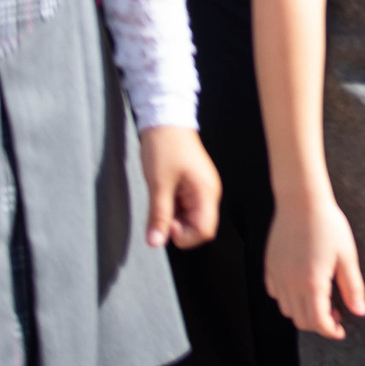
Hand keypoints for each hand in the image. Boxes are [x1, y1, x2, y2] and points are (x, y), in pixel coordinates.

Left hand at [139, 126, 219, 248]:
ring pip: (190, 218)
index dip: (184, 236)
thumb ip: (159, 216)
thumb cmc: (165, 148)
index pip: (205, 231)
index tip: (165, 224)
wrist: (166, 122)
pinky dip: (172, 209)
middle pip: (199, 227)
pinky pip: (185, 208)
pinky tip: (162, 196)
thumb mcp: (158, 184)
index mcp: (206, 192)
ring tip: (159, 201)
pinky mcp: (193, 187)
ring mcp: (201, 190)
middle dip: (177, 228)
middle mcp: (208, 193)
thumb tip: (156, 243)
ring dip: (173, 218)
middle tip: (159, 214)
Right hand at [264, 191, 363, 339]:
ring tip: (322, 301)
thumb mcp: (347, 257)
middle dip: (318, 324)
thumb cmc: (329, 226)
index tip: (341, 331)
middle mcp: (290, 284)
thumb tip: (360, 312)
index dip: (330, 331)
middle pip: (300, 320)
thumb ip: (353, 287)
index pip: (318, 322)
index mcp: (312, 284)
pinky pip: (275, 294)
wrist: (302, 203)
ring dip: (303, 312)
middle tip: (336, 315)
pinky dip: (288, 299)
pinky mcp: (269, 267)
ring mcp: (276, 276)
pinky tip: (303, 287)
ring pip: (286, 309)